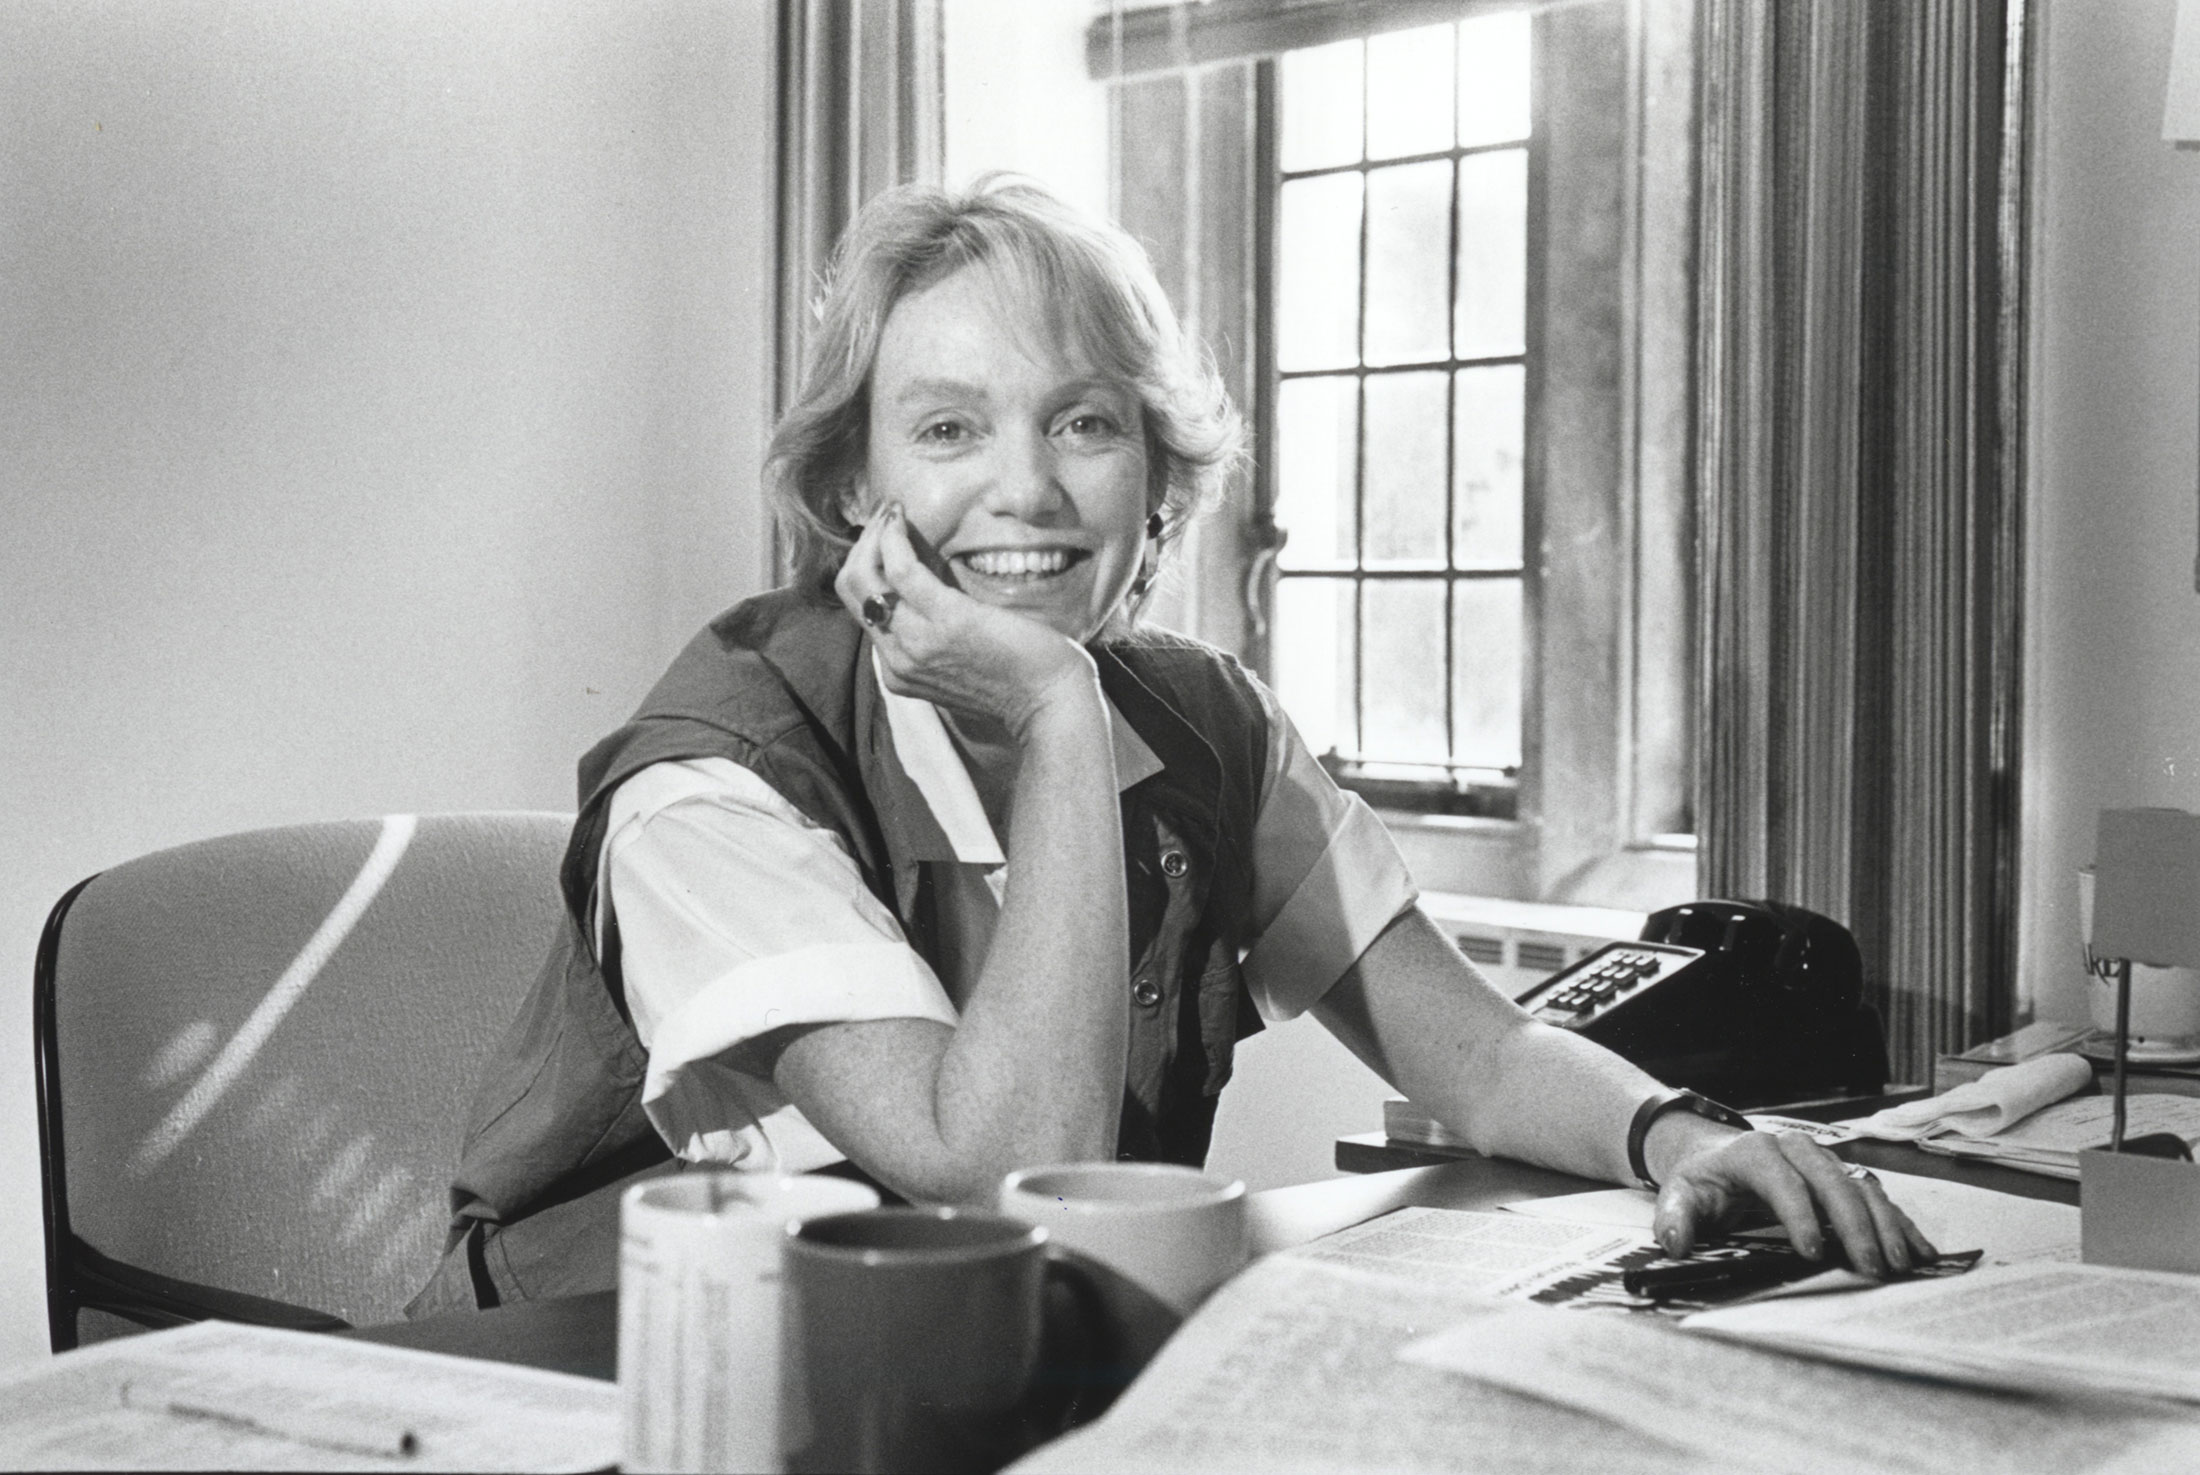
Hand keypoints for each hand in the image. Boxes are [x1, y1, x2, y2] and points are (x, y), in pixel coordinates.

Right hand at [835, 505, 1101, 741]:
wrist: (1050, 703)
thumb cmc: (1021, 676)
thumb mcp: (963, 657)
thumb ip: (939, 630)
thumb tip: (934, 578)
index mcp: (900, 669)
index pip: (862, 609)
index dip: (869, 566)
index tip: (887, 537)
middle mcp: (898, 659)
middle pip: (852, 591)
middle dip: (862, 547)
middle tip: (885, 518)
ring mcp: (917, 642)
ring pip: (863, 578)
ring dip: (875, 535)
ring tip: (893, 513)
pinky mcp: (946, 620)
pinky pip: (900, 570)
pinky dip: (894, 538)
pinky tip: (902, 520)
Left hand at [1651, 1129, 1937, 1276]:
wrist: (1717, 1157)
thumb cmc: (1703, 1181)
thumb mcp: (1679, 1195)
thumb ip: (1673, 1218)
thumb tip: (1674, 1243)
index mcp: (1756, 1152)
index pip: (1783, 1181)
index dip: (1799, 1215)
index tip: (1812, 1251)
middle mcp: (1797, 1150)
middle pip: (1833, 1183)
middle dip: (1855, 1225)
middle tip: (1871, 1267)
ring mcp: (1825, 1162)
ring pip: (1862, 1187)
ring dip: (1885, 1225)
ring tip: (1901, 1264)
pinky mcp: (1843, 1178)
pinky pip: (1877, 1197)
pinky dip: (1899, 1224)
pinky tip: (1919, 1252)